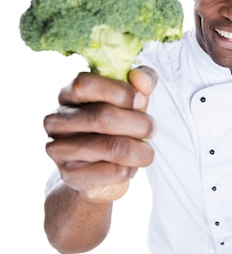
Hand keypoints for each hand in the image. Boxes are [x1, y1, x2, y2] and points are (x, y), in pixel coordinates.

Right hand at [44, 66, 156, 203]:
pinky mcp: (70, 175)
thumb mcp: (130, 100)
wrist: (99, 170)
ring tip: (146, 150)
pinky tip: (130, 166)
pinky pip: (114, 171)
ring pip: (112, 147)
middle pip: (102, 117)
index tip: (140, 100)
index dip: (119, 91)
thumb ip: (140, 82)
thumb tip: (141, 78)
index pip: (85, 84)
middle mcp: (57, 120)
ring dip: (140, 149)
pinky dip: (131, 168)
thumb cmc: (116, 127)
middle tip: (151, 128)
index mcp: (68, 95)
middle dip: (138, 123)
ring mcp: (59, 149)